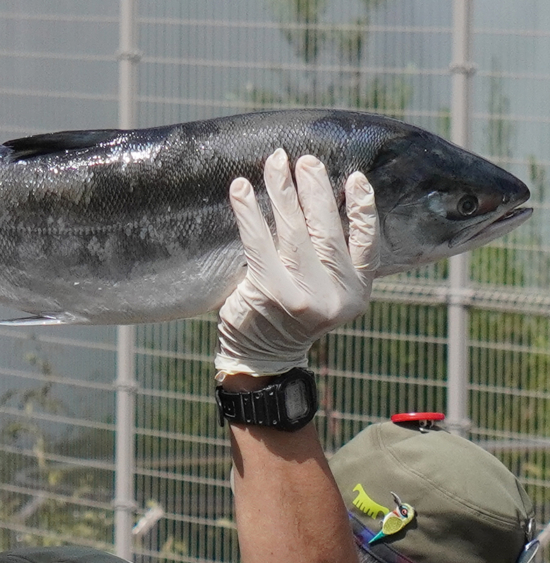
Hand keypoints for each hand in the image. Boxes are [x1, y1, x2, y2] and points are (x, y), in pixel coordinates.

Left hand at [215, 148, 377, 377]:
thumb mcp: (325, 293)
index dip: (363, 209)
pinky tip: (240, 188)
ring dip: (282, 191)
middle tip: (306, 160)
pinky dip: (248, 211)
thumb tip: (319, 198)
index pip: (367, 244)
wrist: (263, 357)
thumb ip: (330, 260)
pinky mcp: (271, 293)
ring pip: (293, 231)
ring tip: (275, 162)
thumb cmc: (291, 316)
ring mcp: (304, 296)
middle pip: (327, 231)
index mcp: (356, 293)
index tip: (356, 178)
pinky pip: (258, 242)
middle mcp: (335, 296)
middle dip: (315, 190)